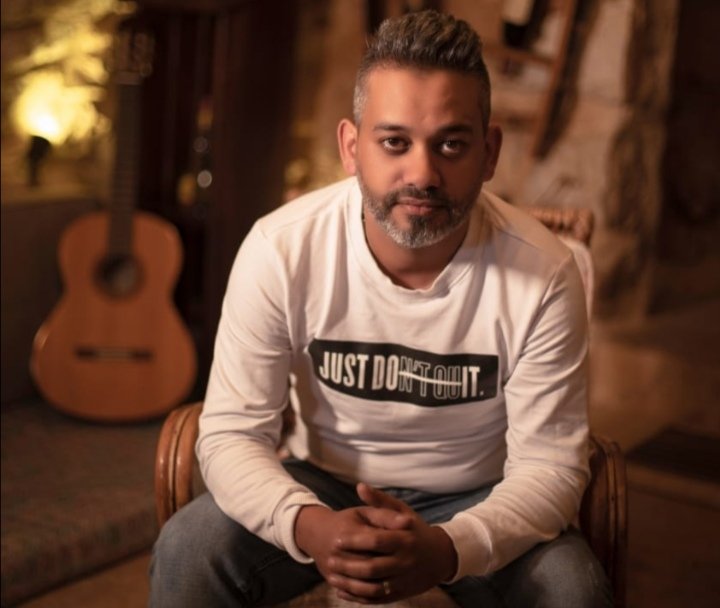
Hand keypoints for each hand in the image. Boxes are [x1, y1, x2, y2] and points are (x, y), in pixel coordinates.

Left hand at [316, 483, 457, 603]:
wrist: (440, 557)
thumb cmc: (416, 530)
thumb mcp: (403, 511)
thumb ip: (380, 501)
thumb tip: (359, 486)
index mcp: (405, 539)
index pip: (376, 541)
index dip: (355, 541)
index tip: (336, 539)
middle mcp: (405, 561)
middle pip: (373, 567)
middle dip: (348, 565)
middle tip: (329, 560)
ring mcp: (403, 580)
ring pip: (373, 587)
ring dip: (350, 585)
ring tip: (332, 577)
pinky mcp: (401, 594)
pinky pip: (377, 599)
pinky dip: (358, 598)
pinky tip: (342, 591)